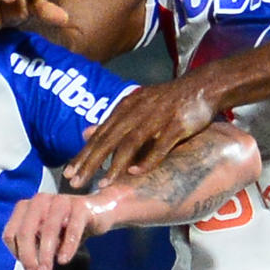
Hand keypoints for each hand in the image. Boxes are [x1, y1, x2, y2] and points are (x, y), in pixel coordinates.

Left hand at [3, 190, 112, 269]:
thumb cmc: (68, 224)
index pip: (11, 232)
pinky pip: (72, 229)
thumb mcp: (46, 236)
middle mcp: (41, 200)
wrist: (98, 211)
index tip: (27, 267)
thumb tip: (30, 266)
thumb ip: (35, 246)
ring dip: (46, 255)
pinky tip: (64, 259)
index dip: (16, 253)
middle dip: (28, 256)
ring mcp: (61, 201)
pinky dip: (67, 247)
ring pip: (48, 230)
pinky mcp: (81, 206)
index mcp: (28, 207)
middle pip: (26, 231)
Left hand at [62, 75, 217, 184]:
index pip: (99, 134)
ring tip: (102, 183)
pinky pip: (160, 145)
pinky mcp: (177, 125)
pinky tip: (135, 172)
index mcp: (126, 108)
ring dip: (115, 165)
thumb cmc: (166, 100)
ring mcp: (157, 118)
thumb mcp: (135, 105)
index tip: (68, 173)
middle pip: (109, 139)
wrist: (201, 86)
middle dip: (90, 162)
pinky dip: (148, 159)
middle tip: (75, 182)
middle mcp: (137, 112)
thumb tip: (84, 134)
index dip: (83, 154)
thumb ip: (111, 122)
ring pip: (131, 143)